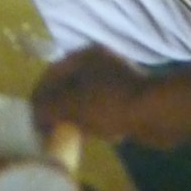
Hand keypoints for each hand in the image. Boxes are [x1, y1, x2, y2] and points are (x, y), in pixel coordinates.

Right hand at [32, 46, 146, 142]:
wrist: (157, 114)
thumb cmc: (110, 103)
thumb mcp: (72, 105)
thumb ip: (49, 107)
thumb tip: (35, 113)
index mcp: (83, 56)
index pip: (52, 73)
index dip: (40, 95)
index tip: (33, 116)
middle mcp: (99, 63)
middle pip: (69, 86)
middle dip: (59, 107)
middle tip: (50, 128)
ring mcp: (117, 80)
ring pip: (87, 99)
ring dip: (79, 116)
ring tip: (73, 134)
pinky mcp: (131, 99)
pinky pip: (105, 109)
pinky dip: (99, 121)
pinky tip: (101, 134)